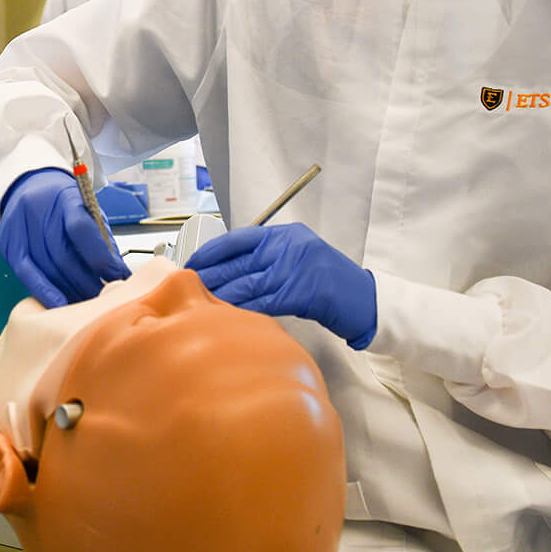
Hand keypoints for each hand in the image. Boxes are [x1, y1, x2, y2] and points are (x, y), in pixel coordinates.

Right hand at [0, 168, 128, 307]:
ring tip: (86, 302)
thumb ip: (101, 240)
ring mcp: (18, 226)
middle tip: (103, 299)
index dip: (100, 258)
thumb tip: (117, 275)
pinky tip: (60, 303)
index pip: (81, 228)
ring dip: (69, 291)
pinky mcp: (7, 243)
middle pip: (63, 255)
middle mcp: (37, 208)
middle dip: (87, 282)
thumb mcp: (88, 211)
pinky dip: (44, 291)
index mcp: (65, 196)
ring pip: (45, 268)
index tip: (116, 276)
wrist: (31, 186)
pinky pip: (26, 273)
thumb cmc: (65, 204)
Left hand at [186, 222, 377, 348]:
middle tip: (187, 288)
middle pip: (237, 262)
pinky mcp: (300, 294)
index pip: (237, 239)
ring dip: (219, 296)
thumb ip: (266, 259)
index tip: (192, 263)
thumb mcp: (297, 256)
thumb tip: (225, 270)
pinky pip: (261, 303)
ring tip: (199, 305)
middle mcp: (287, 247)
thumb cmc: (329, 280)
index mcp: (284, 235)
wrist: (363, 299)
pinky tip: (225, 316)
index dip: (210, 252)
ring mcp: (294, 269)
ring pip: (245, 284)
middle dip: (209, 276)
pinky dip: (241, 310)